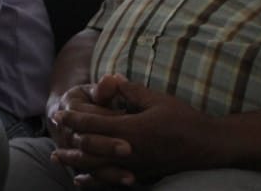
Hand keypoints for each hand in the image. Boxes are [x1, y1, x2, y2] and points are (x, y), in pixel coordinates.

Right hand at [45, 75, 134, 184]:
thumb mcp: (94, 90)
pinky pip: (92, 175)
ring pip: (87, 162)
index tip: (127, 118)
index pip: (89, 114)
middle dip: (107, 145)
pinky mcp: (80, 163)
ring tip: (130, 177)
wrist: (67, 113)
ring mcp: (71, 149)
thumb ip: (104, 88)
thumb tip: (112, 79)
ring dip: (108, 170)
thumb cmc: (90, 99)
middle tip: (129, 148)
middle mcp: (66, 131)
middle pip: (86, 140)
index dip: (107, 117)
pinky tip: (122, 183)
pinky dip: (105, 181)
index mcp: (70, 108)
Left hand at [53, 76, 217, 184]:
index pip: (94, 124)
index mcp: (130, 129)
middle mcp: (128, 151)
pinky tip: (81, 180)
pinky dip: (93, 180)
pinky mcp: (140, 175)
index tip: (59, 113)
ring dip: (75, 161)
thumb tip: (112, 80)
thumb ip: (131, 91)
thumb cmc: (183, 119)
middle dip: (69, 140)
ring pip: (97, 167)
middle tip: (53, 135)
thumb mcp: (157, 99)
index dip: (74, 118)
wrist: (207, 146)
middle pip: (89, 148)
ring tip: (58, 158)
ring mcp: (133, 166)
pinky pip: (111, 180)